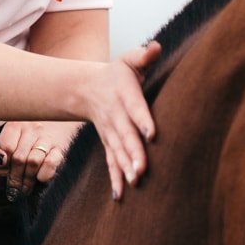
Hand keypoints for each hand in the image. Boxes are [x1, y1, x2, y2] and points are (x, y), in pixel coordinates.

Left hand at [0, 121, 83, 198]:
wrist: (55, 121)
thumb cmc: (25, 136)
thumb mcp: (6, 139)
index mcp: (15, 125)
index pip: (6, 148)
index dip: (1, 168)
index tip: (1, 180)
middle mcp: (32, 128)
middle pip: (18, 158)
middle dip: (14, 179)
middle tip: (12, 191)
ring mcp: (47, 137)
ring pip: (33, 162)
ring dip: (27, 180)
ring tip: (24, 189)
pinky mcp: (60, 147)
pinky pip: (51, 163)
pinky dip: (44, 174)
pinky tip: (39, 179)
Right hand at [80, 41, 159, 201]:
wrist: (87, 89)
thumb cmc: (117, 74)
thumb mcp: (128, 61)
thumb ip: (143, 56)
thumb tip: (157, 47)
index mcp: (125, 96)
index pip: (135, 109)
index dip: (142, 120)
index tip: (151, 134)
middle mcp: (116, 118)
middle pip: (125, 136)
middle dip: (133, 153)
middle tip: (142, 169)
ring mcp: (111, 134)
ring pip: (118, 153)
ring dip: (125, 169)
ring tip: (135, 183)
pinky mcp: (109, 144)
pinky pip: (111, 163)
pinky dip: (115, 179)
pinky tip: (120, 197)